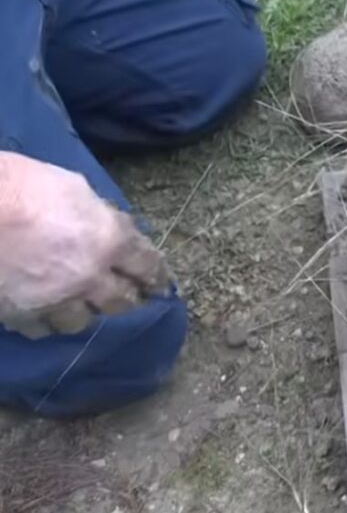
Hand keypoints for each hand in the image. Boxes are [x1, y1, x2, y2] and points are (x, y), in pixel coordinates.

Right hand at [0, 152, 170, 338]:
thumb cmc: (19, 184)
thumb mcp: (73, 187)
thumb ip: (99, 214)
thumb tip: (113, 225)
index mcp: (110, 240)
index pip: (148, 265)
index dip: (157, 275)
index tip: (161, 284)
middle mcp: (90, 276)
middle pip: (123, 301)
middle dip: (128, 297)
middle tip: (128, 297)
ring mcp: (56, 299)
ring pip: (84, 321)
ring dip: (86, 312)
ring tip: (82, 305)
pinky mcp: (23, 314)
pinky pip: (43, 328)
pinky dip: (46, 321)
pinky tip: (44, 313)